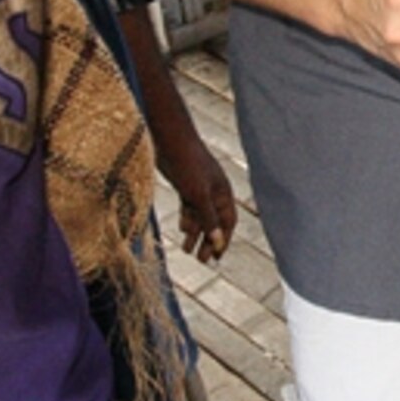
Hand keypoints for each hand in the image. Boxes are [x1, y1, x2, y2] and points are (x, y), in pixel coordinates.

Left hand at [150, 103, 238, 261]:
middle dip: (209, 240)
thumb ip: (208, 218)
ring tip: (186, 250)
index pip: (228, 221)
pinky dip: (187, 218)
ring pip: (199, 215)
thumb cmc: (188, 165)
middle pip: (214, 221)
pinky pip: (189, 207)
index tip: (216, 257)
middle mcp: (213, 192)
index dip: (224, 239)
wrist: (170, 140)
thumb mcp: (198, 195)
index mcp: (222, 193)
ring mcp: (199, 188)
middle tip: (202, 260)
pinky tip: (182, 228)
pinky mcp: (185, 185)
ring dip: (195, 232)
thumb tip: (218, 241)